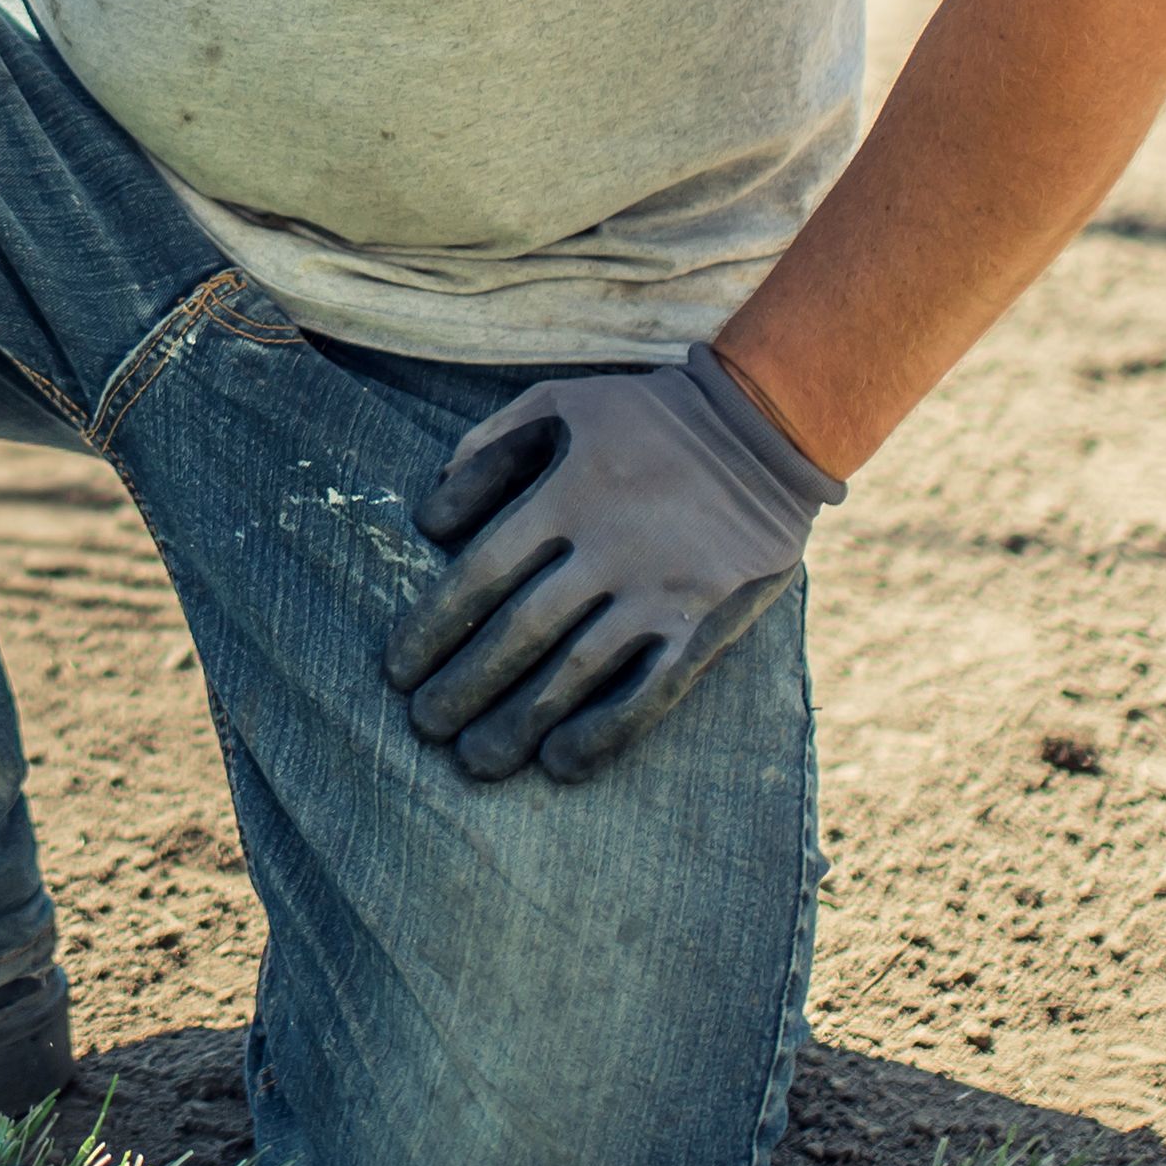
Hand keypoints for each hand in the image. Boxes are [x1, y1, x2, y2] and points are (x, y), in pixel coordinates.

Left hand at [386, 348, 842, 784]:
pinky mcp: (706, 622)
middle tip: (425, 726)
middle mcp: (610, 546)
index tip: (399, 671)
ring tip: (477, 762)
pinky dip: (606, 732)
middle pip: (520, 631)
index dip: (434, 627)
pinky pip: (652, 690)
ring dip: (521, 721)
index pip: (481, 573)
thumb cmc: (647, 415)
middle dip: (465, 686)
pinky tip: (563, 763)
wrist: (767, 426)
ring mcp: (661, 589)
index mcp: (567, 492)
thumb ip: (489, 449)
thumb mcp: (561, 402)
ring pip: (578, 670)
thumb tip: (430, 520)